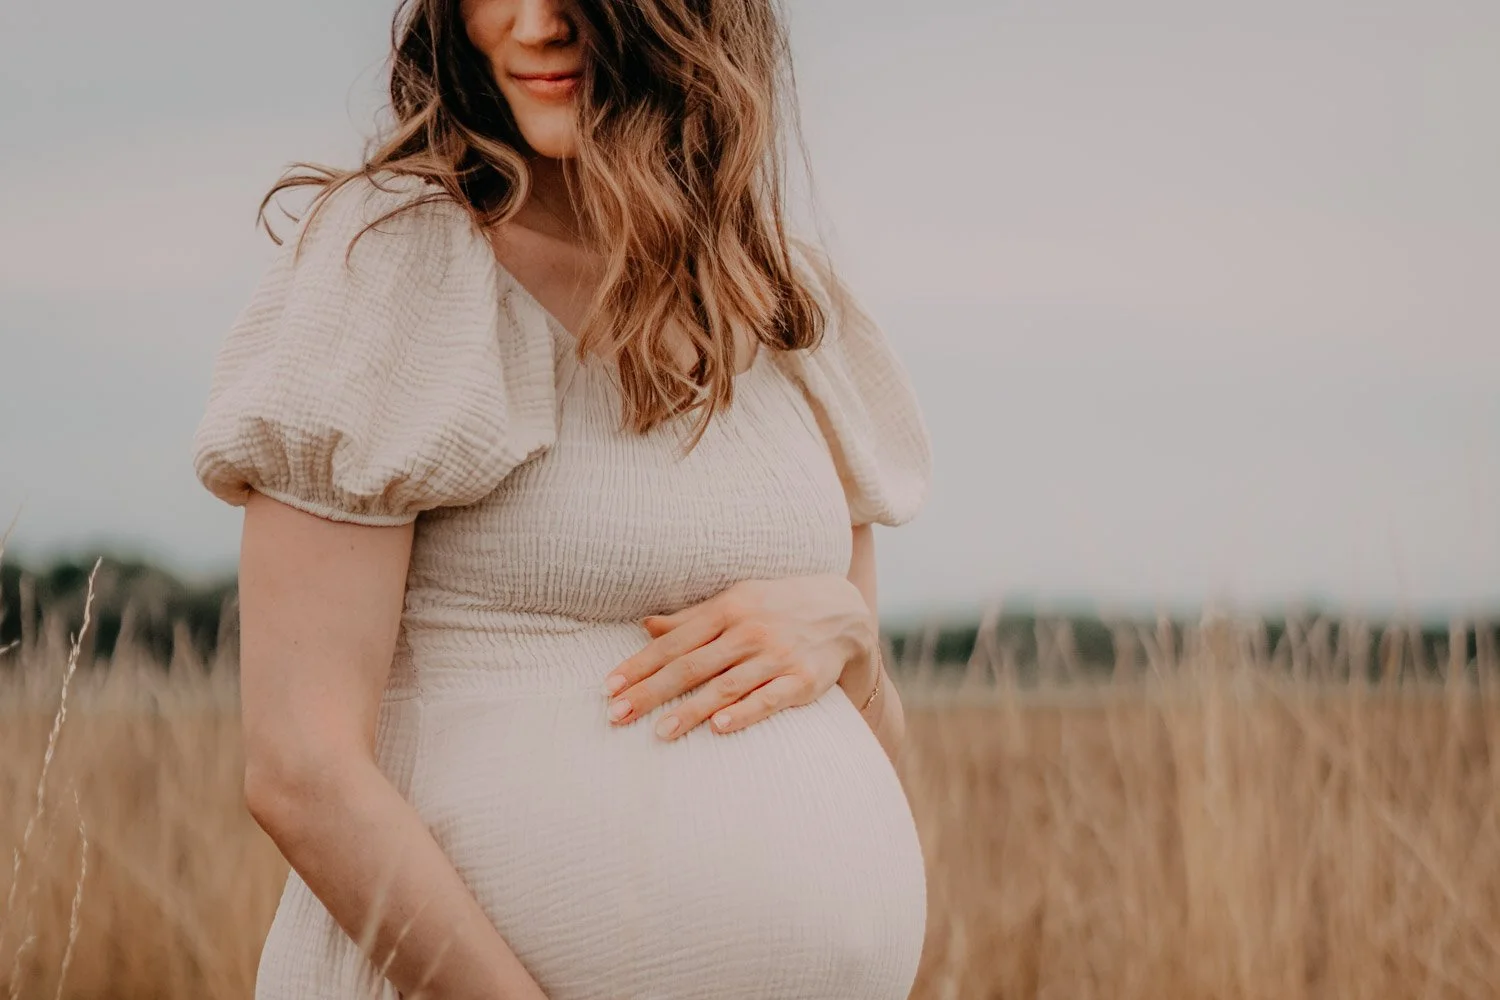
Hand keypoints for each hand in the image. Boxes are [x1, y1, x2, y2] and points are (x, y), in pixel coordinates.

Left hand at [602, 575, 878, 739]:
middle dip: (652, 691)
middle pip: (692, 665)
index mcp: (729, 609)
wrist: (843, 612)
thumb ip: (692, 618)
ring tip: (659, 732)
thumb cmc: (778, 606)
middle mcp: (750, 631)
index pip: (675, 642)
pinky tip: (718, 727)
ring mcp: (776, 656)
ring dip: (690, 710)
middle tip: (617, 714)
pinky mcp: (802, 680)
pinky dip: (744, 713)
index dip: (640, 664)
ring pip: (725, 686)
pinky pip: (769, 699)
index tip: (609, 686)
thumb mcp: (737, 600)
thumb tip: (646, 625)